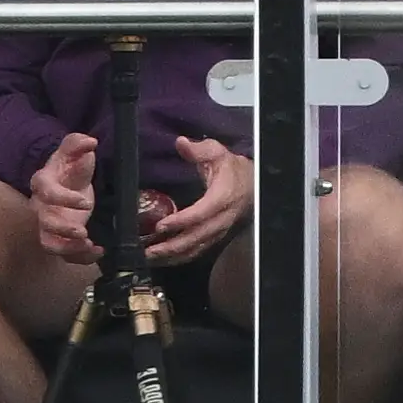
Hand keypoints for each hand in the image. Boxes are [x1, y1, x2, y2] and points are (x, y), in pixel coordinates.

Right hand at [28, 134, 101, 264]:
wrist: (68, 181)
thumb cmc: (70, 165)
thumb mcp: (74, 150)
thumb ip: (78, 143)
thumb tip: (90, 141)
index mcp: (42, 183)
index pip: (47, 192)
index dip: (63, 199)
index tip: (86, 202)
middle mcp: (40, 207)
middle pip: (44, 223)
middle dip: (62, 229)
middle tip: (83, 231)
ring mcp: (48, 225)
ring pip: (49, 244)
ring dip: (67, 249)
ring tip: (88, 246)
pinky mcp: (60, 238)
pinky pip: (64, 254)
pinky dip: (80, 258)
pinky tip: (98, 252)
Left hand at [146, 136, 251, 265]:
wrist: (252, 185)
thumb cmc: (231, 168)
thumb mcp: (217, 152)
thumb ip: (199, 149)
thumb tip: (181, 143)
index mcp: (222, 197)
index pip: (202, 212)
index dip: (182, 221)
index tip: (161, 225)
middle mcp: (222, 218)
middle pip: (198, 236)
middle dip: (173, 246)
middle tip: (150, 250)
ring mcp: (220, 230)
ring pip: (198, 247)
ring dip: (174, 255)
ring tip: (151, 258)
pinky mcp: (216, 236)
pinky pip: (199, 250)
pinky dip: (182, 257)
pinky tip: (165, 259)